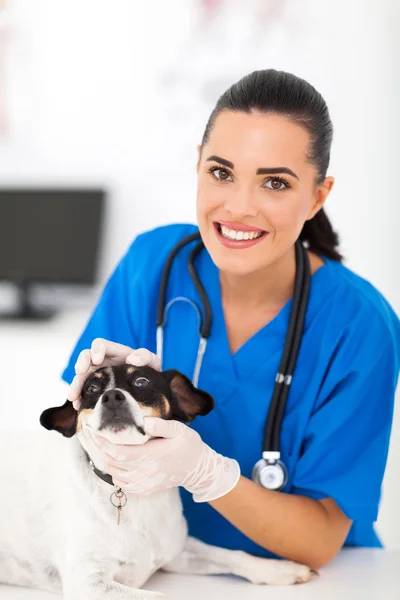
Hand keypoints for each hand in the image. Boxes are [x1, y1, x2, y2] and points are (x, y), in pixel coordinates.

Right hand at [68, 339, 159, 408]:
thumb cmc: (148, 370)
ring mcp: (97, 375)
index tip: (97, 359)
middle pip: (85, 358)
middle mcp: (102, 362)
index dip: (96, 349)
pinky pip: (83, 392)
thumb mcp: (151, 361)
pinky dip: (79, 398)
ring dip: (75, 384)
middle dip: (80, 364)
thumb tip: (132, 359)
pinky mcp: (95, 389)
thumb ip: (145, 356)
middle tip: (80, 373)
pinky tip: (78, 406)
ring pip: (81, 376)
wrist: (148, 389)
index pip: (100, 345)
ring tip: (73, 396)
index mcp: (114, 352)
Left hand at [83, 417, 240, 502]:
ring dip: (100, 458)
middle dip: (94, 447)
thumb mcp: (179, 430)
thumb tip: (143, 422)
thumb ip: (161, 426)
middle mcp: (144, 473)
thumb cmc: (188, 445)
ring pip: (112, 474)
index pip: (118, 452)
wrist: (198, 469)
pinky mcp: (143, 489)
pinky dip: (110, 470)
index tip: (91, 428)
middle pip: (110, 463)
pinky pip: (120, 482)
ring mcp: (143, 484)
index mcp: (151, 456)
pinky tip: (107, 458)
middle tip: (86, 432)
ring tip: (93, 442)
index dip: (101, 442)